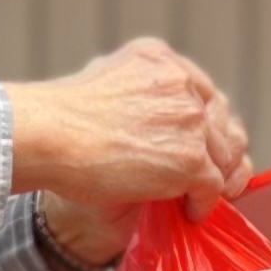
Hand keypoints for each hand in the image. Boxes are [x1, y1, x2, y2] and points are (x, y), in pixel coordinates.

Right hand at [8, 39, 251, 266]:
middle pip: (221, 122)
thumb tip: (155, 121)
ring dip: (212, 179)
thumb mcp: (102, 83)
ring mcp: (189, 119)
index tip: (201, 146)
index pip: (202, 93)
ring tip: (200, 197)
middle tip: (210, 178)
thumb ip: (136, 94)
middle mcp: (180, 82)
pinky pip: (213, 186)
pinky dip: (205, 203)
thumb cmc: (59, 120)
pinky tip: (190, 212)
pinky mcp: (191, 158)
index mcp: (159, 59)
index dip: (206, 124)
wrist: (48, 138)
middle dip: (217, 151)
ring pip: (222, 155)